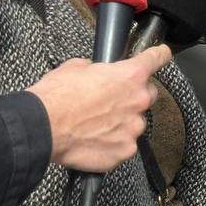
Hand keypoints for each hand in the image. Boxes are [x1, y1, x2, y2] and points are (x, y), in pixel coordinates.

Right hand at [30, 46, 168, 171]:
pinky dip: (114, 141)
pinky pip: (125, 143)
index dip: (159, 55)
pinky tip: (95, 138)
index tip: (163, 54)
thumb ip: (97, 68)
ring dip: (122, 121)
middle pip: (148, 94)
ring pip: (135, 122)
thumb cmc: (56, 96)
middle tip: (111, 99)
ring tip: (97, 123)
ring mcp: (133, 128)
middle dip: (133, 95)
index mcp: (130, 75)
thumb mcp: (76, 66)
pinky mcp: (125, 151)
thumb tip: (97, 72)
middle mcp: (138, 101)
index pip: (156, 59)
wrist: (42, 127)